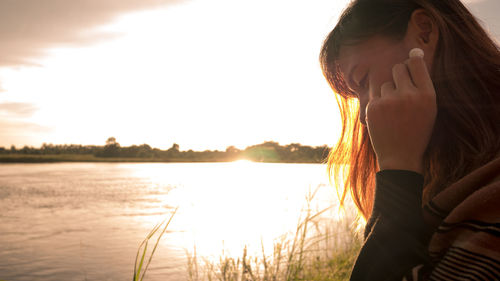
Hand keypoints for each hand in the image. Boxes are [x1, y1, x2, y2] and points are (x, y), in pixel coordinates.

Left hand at [365, 49, 436, 173]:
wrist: (400, 157)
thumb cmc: (417, 131)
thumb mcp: (429, 109)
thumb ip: (422, 84)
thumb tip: (413, 55)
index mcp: (428, 95)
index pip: (417, 63)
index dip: (412, 60)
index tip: (410, 62)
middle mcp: (409, 95)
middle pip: (398, 68)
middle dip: (398, 76)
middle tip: (401, 90)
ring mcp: (390, 101)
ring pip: (385, 83)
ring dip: (387, 92)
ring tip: (393, 111)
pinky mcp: (373, 107)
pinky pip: (374, 93)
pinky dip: (378, 102)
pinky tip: (384, 116)